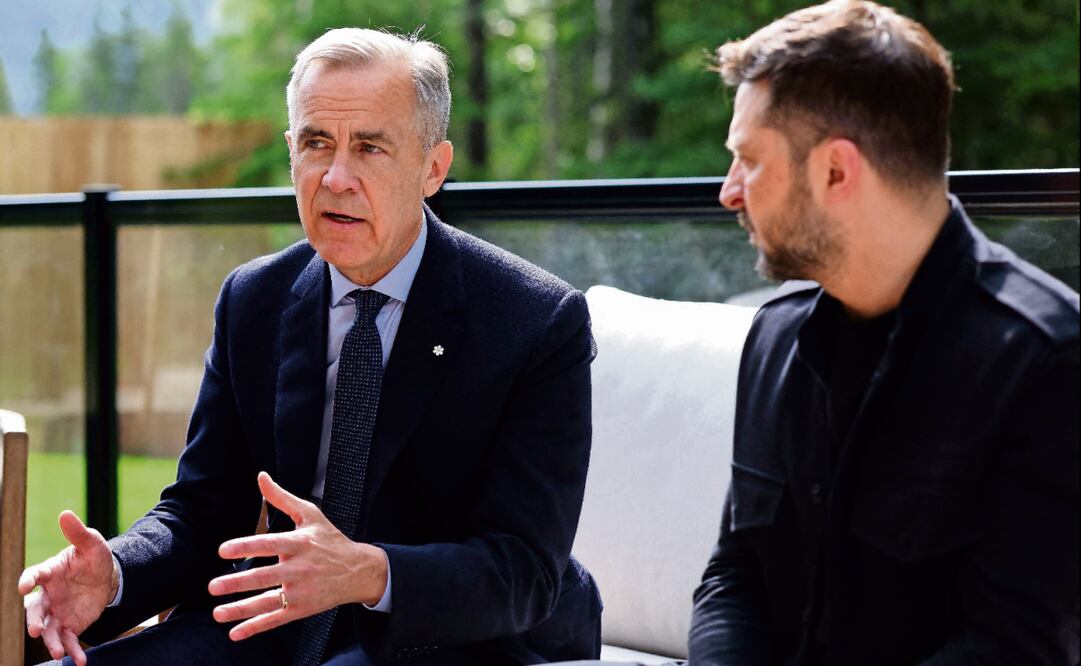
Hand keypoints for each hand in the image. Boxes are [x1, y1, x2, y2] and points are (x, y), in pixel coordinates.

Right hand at [19, 511, 119, 665]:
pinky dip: (72, 651)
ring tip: (56, 652)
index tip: (25, 586)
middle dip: (34, 620)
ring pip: (48, 629)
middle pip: (35, 609)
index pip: (34, 575)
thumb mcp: (92, 543)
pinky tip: (79, 661)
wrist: (106, 578)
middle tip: (36, 630)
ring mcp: (57, 612)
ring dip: (50, 642)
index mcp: (50, 572)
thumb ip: (78, 532)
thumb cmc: (93, 558)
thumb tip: (65, 513)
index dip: (28, 580)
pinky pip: (68, 640)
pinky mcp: (69, 625)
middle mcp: (48, 595)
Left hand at [208, 472, 387, 640]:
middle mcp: (299, 568)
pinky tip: (236, 632)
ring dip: (241, 608)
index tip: (223, 550)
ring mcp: (301, 591)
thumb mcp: (310, 515)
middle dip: (237, 582)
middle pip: (264, 576)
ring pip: (267, 601)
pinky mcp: (302, 608)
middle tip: (213, 586)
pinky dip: (255, 626)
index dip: (245, 546)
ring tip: (217, 613)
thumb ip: (282, 498)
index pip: (269, 544)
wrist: (358, 571)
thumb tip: (261, 477)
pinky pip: (275, 618)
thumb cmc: (331, 540)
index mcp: (299, 543)